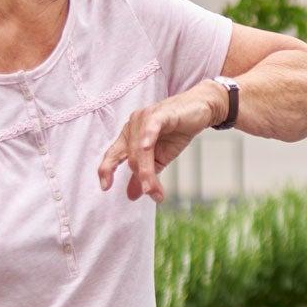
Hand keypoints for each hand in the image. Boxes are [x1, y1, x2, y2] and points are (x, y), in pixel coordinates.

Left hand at [97, 82, 225, 201]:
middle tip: (153, 194)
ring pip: (139, 150)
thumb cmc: (178, 131)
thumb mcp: (160, 158)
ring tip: (153, 190)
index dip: (106, 170)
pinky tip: (146, 154)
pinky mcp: (158, 115)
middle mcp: (132, 125)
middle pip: (130, 158)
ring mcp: (144, 118)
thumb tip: (132, 196)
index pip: (113, 154)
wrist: (201, 110)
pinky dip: (146, 143)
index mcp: (129, 135)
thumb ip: (145, 175)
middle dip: (142, 179)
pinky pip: (149, 131)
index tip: (105, 187)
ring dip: (146, 172)